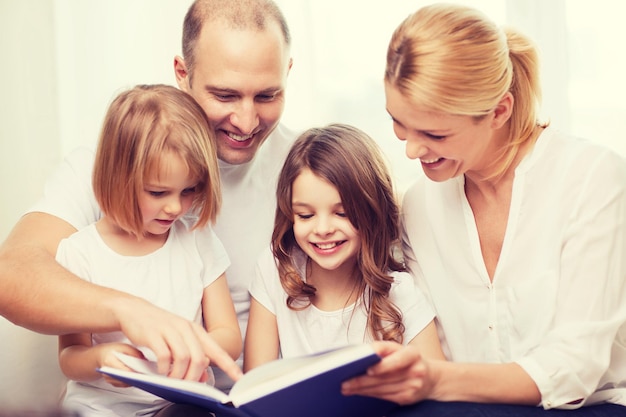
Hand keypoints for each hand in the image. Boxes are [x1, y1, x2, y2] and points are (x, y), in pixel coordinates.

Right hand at [96, 343, 144, 386]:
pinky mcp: (111, 382)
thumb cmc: (112, 350)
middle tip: (146, 376)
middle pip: (124, 379)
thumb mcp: (124, 346)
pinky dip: (130, 382)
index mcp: (109, 361)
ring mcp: (108, 378)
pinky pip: (123, 385)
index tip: (143, 373)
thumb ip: (135, 352)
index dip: (134, 373)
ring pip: (124, 384)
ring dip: (133, 381)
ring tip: (143, 377)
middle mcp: (107, 372)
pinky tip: (137, 378)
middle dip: (135, 378)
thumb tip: (144, 360)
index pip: (124, 371)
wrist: (100, 355)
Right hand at [114, 297, 242, 381]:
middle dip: (195, 377)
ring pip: (184, 358)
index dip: (229, 365)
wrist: (134, 310)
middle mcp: (185, 328)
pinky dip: (165, 369)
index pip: (216, 350)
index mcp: (195, 330)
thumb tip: (204, 377)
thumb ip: (192, 356)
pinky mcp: (153, 334)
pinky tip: (161, 372)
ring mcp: (169, 329)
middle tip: (187, 386)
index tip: (239, 378)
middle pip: (200, 358)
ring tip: (172, 380)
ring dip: (179, 375)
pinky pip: (165, 356)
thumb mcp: (179, 339)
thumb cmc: (159, 327)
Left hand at [341, 341, 433, 404]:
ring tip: (346, 387)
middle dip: (362, 380)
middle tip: (344, 382)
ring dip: (362, 389)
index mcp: (413, 353)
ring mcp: (413, 386)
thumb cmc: (407, 359)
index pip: (397, 359)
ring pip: (383, 389)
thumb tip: (360, 354)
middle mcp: (416, 370)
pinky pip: (385, 397)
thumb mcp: (399, 349)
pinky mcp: (408, 398)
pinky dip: (370, 394)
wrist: (431, 377)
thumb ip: (382, 349)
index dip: (383, 365)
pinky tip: (359, 392)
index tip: (367, 368)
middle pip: (385, 377)